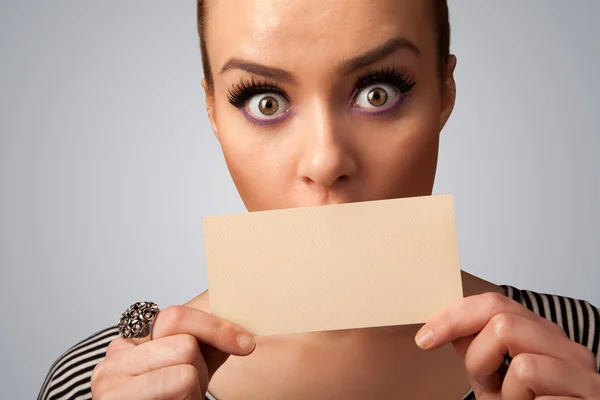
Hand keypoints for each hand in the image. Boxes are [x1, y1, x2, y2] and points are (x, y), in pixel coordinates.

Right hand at [91, 305, 255, 398]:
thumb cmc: (173, 396)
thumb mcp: (191, 360)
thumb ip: (203, 334)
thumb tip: (237, 311)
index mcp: (132, 337)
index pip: (177, 317)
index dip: (216, 328)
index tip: (246, 343)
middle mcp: (116, 354)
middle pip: (185, 344)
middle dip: (200, 367)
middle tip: (191, 384)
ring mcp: (111, 380)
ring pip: (186, 370)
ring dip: (194, 387)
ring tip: (180, 396)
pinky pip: (179, 385)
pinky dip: (188, 399)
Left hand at [415, 292, 598, 398]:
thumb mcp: (493, 378)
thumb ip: (477, 347)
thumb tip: (447, 322)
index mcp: (542, 334)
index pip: (495, 303)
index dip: (454, 317)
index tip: (425, 338)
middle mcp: (568, 347)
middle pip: (502, 322)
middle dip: (477, 357)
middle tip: (483, 382)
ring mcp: (583, 373)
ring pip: (522, 363)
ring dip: (505, 391)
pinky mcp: (589, 396)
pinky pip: (540, 394)